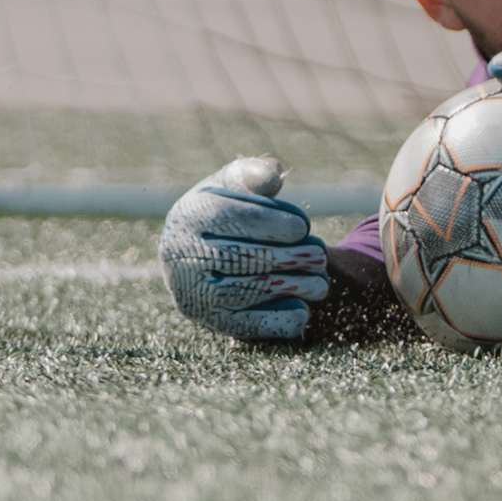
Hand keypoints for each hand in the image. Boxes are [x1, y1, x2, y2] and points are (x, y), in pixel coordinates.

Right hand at [157, 155, 332, 342]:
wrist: (200, 256)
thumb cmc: (226, 211)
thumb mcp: (233, 185)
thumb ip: (252, 174)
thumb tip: (273, 175)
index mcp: (187, 215)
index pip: (231, 218)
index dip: (271, 223)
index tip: (303, 227)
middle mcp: (180, 256)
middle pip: (241, 257)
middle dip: (289, 257)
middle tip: (320, 256)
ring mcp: (192, 292)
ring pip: (244, 292)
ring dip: (290, 288)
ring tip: (321, 283)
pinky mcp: (208, 321)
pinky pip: (242, 326)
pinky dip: (274, 322)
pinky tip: (302, 313)